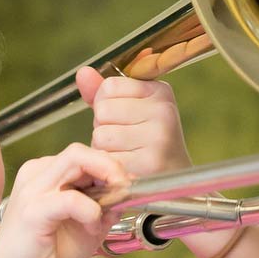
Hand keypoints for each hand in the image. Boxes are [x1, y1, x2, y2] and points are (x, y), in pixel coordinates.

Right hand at [0, 142, 129, 257]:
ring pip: (77, 161)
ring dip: (105, 181)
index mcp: (45, 175)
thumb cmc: (45, 255)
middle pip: (81, 151)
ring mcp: (32, 190)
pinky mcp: (33, 211)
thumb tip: (126, 195)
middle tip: (125, 191)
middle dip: (112, 167)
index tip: (127, 188)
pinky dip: (92, 212)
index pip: (84, 155)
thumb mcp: (86, 229)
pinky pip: (73, 199)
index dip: (111, 168)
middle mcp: (36, 175)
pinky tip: (92, 229)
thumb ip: (105, 209)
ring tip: (109, 210)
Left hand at [77, 61, 241, 257]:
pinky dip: (110, 167)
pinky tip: (127, 168)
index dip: (108, 106)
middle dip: (105, 127)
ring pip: (101, 135)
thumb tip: (82, 73)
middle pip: (102, 110)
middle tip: (128, 141)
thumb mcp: (130, 112)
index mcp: (160, 92)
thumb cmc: (148, 145)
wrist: (176, 185)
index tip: (129, 120)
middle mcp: (164, 111)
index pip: (109, 87)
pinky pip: (107, 159)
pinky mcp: (149, 163)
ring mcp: (158, 137)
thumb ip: (103, 93)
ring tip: (127, 154)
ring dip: (105, 149)